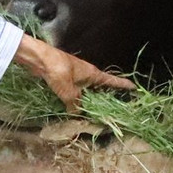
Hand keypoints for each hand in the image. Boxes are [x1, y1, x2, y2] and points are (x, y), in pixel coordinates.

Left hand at [11, 33, 134, 110]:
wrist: (39, 58)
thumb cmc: (57, 71)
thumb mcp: (68, 91)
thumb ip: (75, 104)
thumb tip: (77, 114)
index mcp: (92, 74)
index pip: (112, 80)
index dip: (122, 84)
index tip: (134, 87)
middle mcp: (87, 73)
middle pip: (101, 85)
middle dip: (106, 95)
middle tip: (113, 106)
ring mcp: (76, 74)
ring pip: (88, 88)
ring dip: (90, 98)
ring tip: (94, 110)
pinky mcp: (65, 76)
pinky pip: (76, 89)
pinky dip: (77, 97)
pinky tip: (74, 105)